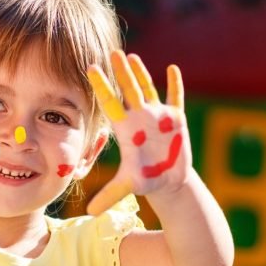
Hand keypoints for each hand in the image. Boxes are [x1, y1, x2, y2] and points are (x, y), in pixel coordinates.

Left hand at [85, 51, 189, 214]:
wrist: (168, 182)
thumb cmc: (146, 181)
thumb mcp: (128, 187)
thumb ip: (109, 195)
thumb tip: (89, 212)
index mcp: (125, 129)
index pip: (110, 103)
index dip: (101, 86)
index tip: (90, 68)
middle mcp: (139, 118)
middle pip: (128, 90)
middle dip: (121, 72)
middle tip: (112, 53)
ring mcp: (157, 117)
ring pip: (148, 89)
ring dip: (141, 73)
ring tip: (132, 56)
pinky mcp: (176, 120)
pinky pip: (175, 98)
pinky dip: (175, 85)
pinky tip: (172, 69)